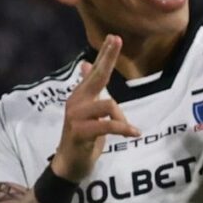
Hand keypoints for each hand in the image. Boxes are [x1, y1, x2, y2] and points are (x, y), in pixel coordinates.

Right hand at [49, 35, 139, 182]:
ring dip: (122, 119)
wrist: (68, 165)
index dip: (104, 55)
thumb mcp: (89, 112)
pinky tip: (134, 133)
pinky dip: (123, 129)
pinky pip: (107, 125)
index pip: (94, 72)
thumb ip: (90, 90)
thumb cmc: (83, 139)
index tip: (114, 37)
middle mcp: (76, 101)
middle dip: (107, 58)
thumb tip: (84, 64)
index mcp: (81, 96)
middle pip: (96, 76)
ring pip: (108, 104)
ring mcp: (76, 116)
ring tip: (128, 130)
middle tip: (117, 40)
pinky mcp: (80, 131)